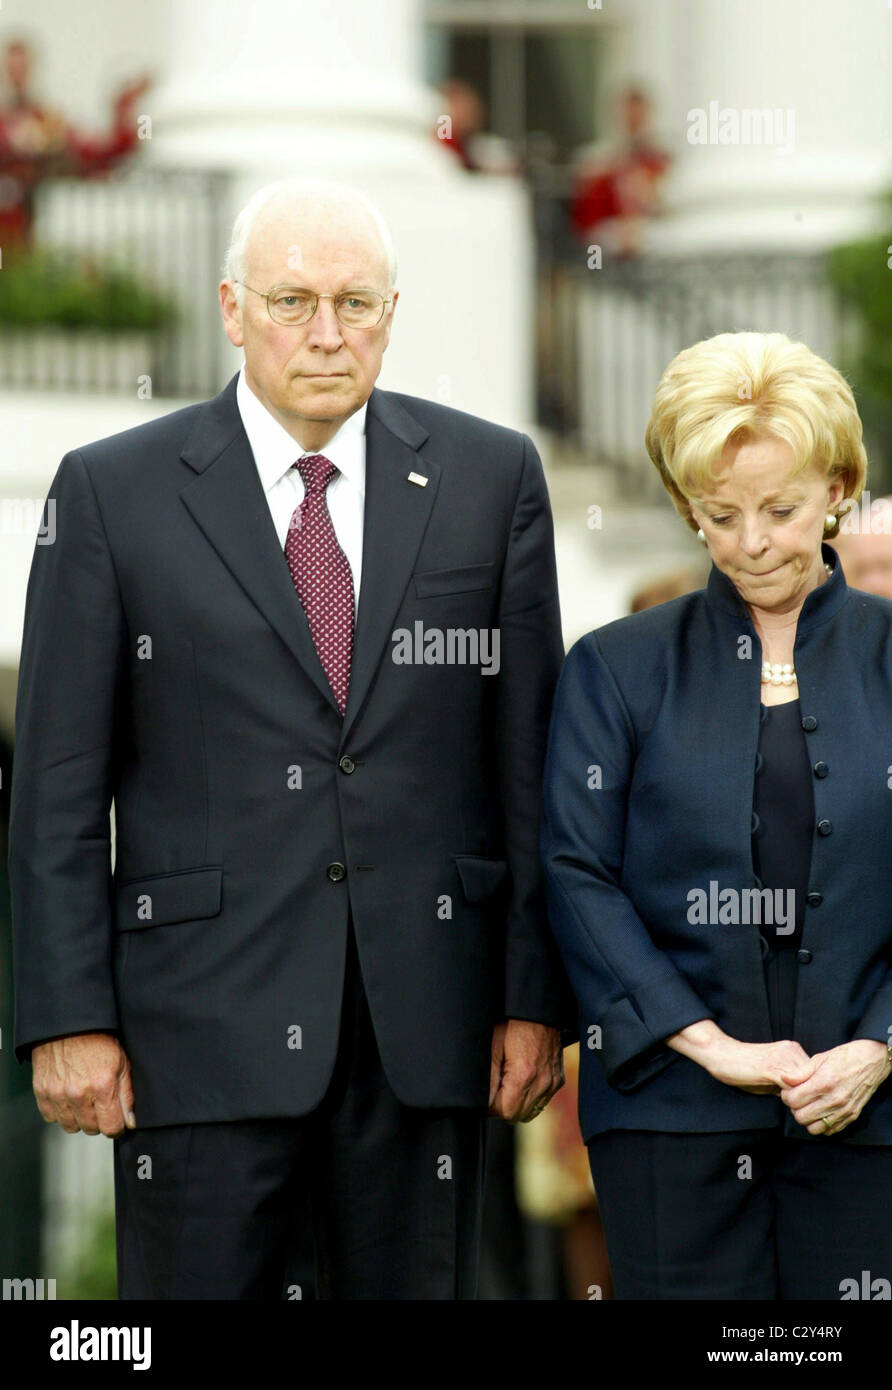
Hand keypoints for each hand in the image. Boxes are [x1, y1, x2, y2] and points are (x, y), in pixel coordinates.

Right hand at [32, 1033, 135, 1136]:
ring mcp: (58, 1094)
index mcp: (102, 1086)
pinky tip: (68, 1097)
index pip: (111, 1128)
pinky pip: (51, 1117)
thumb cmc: (98, 1039)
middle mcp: (78, 1094)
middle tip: (101, 1102)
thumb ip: (127, 1095)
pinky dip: (61, 1112)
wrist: (69, 1023)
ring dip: (80, 1118)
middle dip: (99, 1120)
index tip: (118, 1118)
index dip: (118, 1125)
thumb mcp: (122, 1062)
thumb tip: (130, 1122)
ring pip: (71, 1127)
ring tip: (85, 1099)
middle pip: (92, 1130)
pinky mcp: (42, 1092)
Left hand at [489, 1019, 563, 1122]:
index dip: (491, 1107)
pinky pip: (542, 1101)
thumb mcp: (493, 1047)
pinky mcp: (558, 1079)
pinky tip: (521, 1081)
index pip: (505, 1111)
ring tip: (506, 1085)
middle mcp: (543, 1082)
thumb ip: (488, 1079)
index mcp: (524, 1075)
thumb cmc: (513, 1024)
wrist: (539, 1010)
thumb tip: (482, 1101)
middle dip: (502, 1107)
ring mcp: (553, 1082)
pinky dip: (530, 1098)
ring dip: (516, 1105)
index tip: (485, 1096)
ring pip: (531, 1111)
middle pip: (518, 1115)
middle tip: (494, 1090)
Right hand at [667, 1020, 814, 1093]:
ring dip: (802, 1097)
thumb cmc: (743, 1067)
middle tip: (804, 1107)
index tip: (808, 1102)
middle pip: (815, 1077)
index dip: (813, 1089)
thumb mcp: (771, 1074)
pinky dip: (791, 1098)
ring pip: (806, 1082)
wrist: (721, 1054)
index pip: (816, 1073)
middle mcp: (791, 1050)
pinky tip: (785, 1103)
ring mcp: (782, 1058)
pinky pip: (791, 1086)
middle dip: (811, 1094)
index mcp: (792, 1050)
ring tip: (795, 1107)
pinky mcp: (771, 1068)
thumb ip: (787, 1082)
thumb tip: (802, 1098)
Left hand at [780, 1040, 891, 1135]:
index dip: (786, 1096)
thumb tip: (783, 1079)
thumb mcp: (819, 1059)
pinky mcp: (851, 1117)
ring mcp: (843, 1111)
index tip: (789, 1091)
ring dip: (808, 1119)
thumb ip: (800, 1072)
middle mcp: (834, 1100)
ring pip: (814, 1128)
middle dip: (795, 1108)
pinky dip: (822, 1124)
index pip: (793, 1101)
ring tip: (809, 1106)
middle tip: (798, 1098)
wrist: (870, 1062)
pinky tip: (821, 1112)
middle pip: (801, 1117)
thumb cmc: (843, 1058)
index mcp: (823, 1083)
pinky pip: (830, 1131)